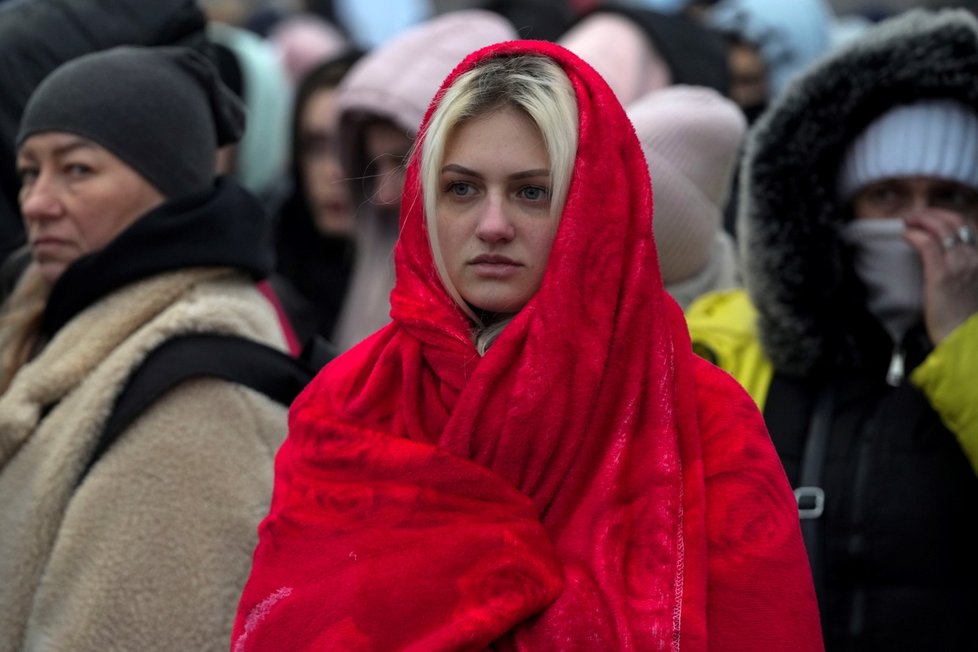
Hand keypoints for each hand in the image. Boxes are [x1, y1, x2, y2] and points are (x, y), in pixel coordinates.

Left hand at [903, 210, 977, 343]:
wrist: (963, 338)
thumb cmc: (962, 315)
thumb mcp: (969, 284)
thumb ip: (962, 266)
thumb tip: (942, 252)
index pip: (967, 225)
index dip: (946, 216)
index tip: (929, 216)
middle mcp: (975, 258)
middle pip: (955, 221)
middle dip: (932, 213)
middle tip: (913, 215)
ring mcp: (960, 264)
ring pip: (941, 228)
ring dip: (921, 219)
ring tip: (907, 221)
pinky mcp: (942, 275)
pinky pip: (927, 244)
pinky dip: (915, 234)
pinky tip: (905, 235)